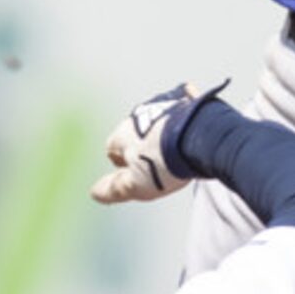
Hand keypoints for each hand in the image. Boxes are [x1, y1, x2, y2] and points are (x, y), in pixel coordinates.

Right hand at [89, 80, 226, 205]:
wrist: (200, 138)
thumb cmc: (166, 164)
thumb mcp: (136, 185)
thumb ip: (114, 188)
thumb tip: (94, 192)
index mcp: (123, 134)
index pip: (112, 148)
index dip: (120, 163)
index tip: (132, 173)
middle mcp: (140, 115)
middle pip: (135, 132)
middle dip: (142, 145)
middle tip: (157, 163)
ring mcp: (164, 105)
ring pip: (157, 118)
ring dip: (163, 130)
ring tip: (177, 148)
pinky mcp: (187, 101)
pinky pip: (181, 103)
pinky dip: (184, 112)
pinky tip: (192, 121)